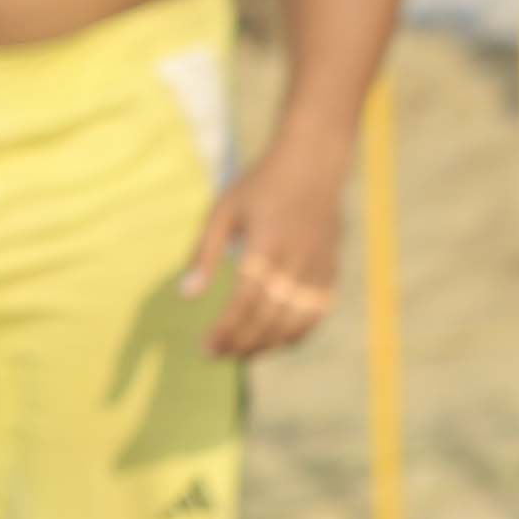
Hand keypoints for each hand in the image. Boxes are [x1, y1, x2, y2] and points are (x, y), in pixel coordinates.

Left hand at [183, 149, 344, 359]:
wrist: (314, 162)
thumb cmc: (261, 186)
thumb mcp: (222, 212)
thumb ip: (204, 253)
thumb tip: (186, 294)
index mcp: (266, 244)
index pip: (245, 301)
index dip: (227, 330)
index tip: (206, 347)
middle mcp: (297, 257)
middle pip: (271, 316)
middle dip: (243, 342)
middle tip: (218, 356)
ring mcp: (319, 263)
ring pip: (297, 318)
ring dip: (269, 343)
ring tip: (242, 354)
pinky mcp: (332, 266)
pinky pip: (319, 309)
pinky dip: (299, 332)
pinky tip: (275, 342)